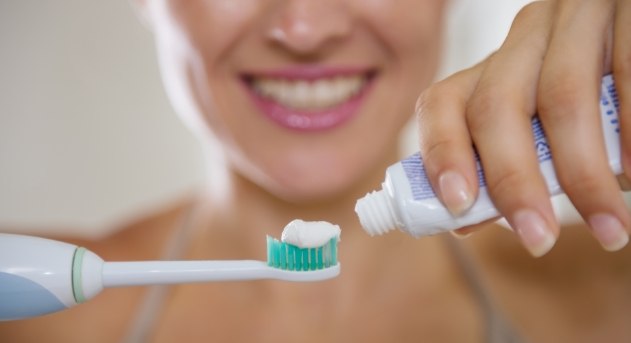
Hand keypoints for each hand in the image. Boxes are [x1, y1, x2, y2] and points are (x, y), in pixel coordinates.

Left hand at [416, 0, 630, 256]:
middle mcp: (526, 36)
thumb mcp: (542, 120)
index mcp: (495, 64)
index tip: (458, 204)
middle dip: (513, 181)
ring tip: (608, 228)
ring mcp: (576, 18)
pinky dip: (630, 131)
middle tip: (538, 239)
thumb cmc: (592, 96)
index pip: (443, 102)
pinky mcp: (626, 11)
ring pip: (561, 97)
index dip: (443, 153)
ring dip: (583, 175)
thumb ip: (506, 164)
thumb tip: (463, 222)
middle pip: (496, 106)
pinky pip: (626, 73)